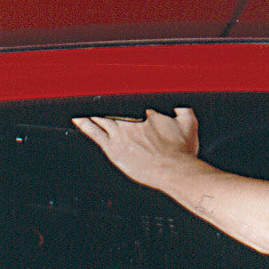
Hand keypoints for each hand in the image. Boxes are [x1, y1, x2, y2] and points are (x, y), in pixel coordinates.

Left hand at [72, 107, 200, 190]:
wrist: (175, 171)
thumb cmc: (181, 153)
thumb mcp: (190, 126)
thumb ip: (184, 111)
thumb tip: (181, 106)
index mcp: (146, 114)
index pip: (133, 103)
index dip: (129, 102)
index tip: (128, 101)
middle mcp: (130, 122)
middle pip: (113, 108)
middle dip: (105, 103)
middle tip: (96, 97)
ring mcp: (120, 135)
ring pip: (100, 118)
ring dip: (92, 112)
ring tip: (83, 106)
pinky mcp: (114, 149)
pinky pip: (94, 133)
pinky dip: (84, 125)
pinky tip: (78, 120)